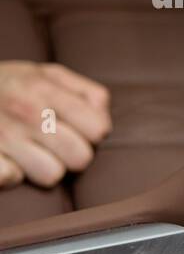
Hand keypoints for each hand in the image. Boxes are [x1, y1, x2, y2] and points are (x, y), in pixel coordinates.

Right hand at [0, 62, 111, 188]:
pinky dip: (11, 174)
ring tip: (29, 152)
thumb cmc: (7, 86)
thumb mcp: (44, 74)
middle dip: (71, 154)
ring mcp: (3, 136)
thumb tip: (103, 115)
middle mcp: (25, 112)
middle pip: (80, 158)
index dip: (91, 133)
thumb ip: (83, 91)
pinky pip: (13, 179)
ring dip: (43, 168)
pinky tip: (6, 160)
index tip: (77, 129)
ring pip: (52, 175)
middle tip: (53, 145)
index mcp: (45, 89)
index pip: (98, 129)